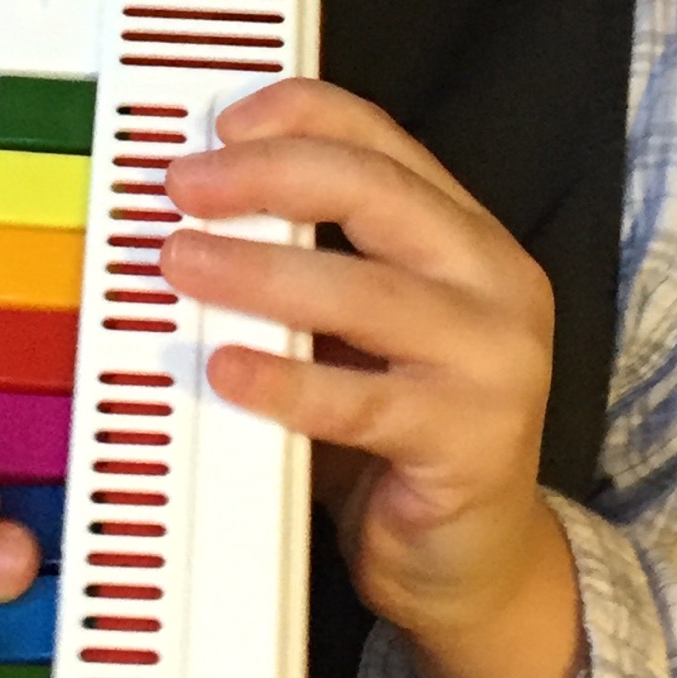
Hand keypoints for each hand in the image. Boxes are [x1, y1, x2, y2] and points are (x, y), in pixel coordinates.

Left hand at [161, 81, 583, 677]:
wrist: (476, 562)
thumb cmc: (403, 433)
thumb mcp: (364, 331)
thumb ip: (314, 263)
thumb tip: (199, 206)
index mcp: (469, 238)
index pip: (385, 141)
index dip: (300, 115)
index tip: (222, 121)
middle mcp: (495, 283)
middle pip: (377, 192)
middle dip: (268, 175)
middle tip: (184, 187)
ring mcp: (494, 362)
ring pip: (365, 291)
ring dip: (258, 270)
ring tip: (181, 262)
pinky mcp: (471, 442)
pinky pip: (361, 401)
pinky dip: (285, 381)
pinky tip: (226, 369)